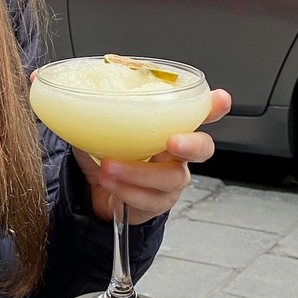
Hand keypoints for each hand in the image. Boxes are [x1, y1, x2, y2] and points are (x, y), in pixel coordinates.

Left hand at [72, 89, 231, 223]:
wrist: (94, 192)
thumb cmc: (104, 154)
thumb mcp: (99, 128)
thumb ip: (98, 112)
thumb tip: (78, 94)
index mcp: (166, 129)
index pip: (198, 114)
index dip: (213, 107)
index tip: (219, 99)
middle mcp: (175, 155)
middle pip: (201, 149)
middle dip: (191, 143)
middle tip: (173, 141)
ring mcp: (169, 182)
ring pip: (170, 178)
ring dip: (138, 172)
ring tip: (109, 166)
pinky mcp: (156, 204)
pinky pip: (149, 199)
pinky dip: (126, 190)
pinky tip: (109, 182)